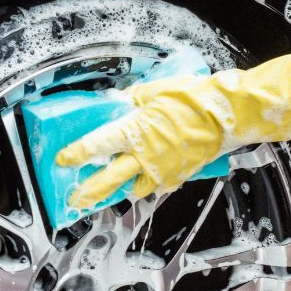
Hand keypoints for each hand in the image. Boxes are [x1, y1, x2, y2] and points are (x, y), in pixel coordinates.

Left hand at [55, 51, 290, 206]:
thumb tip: (122, 104)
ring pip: (136, 188)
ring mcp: (163, 169)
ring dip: (124, 189)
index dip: (77, 155)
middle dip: (90, 191)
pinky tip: (150, 178)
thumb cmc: (194, 99)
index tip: (63, 160)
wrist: (227, 115)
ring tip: (116, 189)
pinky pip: (159, 184)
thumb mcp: (156, 91)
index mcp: (134, 131)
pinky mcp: (180, 175)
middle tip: (76, 199)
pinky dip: (152, 183)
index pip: (96, 145)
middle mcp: (145, 156)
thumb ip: (135, 101)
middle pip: (109, 179)